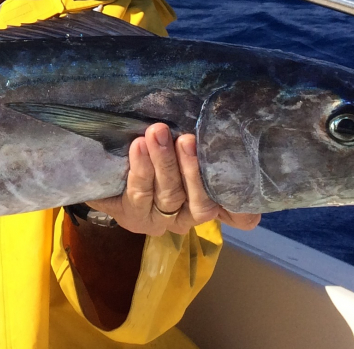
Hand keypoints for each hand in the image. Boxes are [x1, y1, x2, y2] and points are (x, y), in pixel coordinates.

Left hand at [84, 124, 260, 235]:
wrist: (109, 167)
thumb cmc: (158, 153)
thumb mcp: (185, 148)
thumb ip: (208, 150)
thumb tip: (241, 134)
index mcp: (208, 203)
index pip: (240, 217)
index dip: (244, 209)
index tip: (242, 184)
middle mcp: (187, 217)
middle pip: (199, 202)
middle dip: (192, 168)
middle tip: (186, 139)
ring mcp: (159, 220)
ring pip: (169, 195)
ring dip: (164, 163)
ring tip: (157, 134)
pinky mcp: (130, 215)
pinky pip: (139, 194)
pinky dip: (140, 169)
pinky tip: (138, 146)